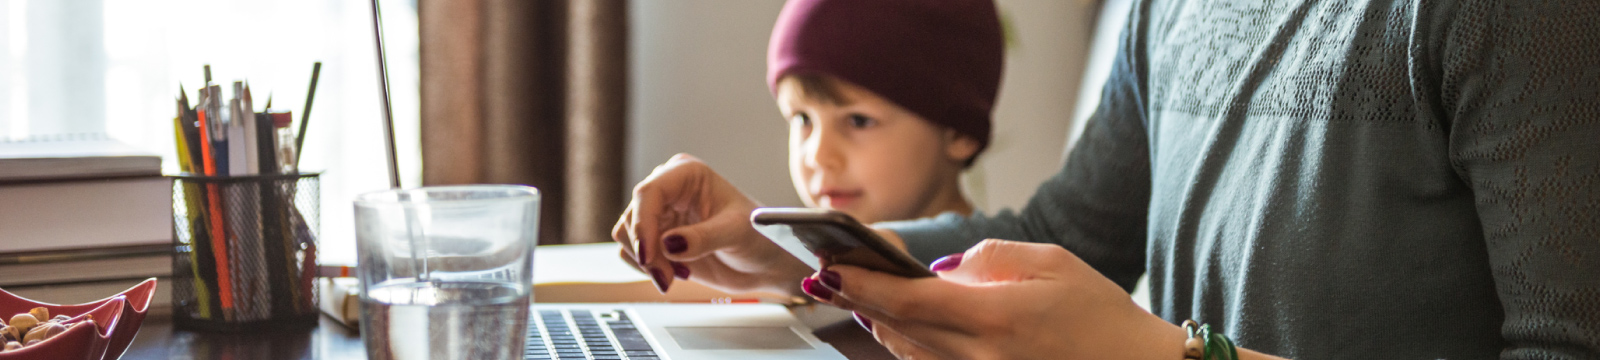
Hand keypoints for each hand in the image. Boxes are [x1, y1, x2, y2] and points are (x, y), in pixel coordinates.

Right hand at [612, 153, 813, 296]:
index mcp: (687, 174)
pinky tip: (678, 273)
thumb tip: (668, 244)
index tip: (649, 256)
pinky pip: (631, 253)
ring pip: (627, 237)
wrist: (764, 261)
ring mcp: (660, 214)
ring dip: (648, 263)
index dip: (642, 225)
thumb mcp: (736, 233)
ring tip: (680, 274)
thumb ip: (703, 238)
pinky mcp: (656, 238)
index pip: (649, 193)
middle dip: (647, 253)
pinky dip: (649, 269)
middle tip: (669, 277)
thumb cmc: (759, 236)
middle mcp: (668, 190)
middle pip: (632, 217)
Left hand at [802, 239, 1187, 359]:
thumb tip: (941, 271)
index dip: (861, 284)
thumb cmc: (1102, 316)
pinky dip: (905, 345)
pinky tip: (893, 325)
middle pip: (896, 329)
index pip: (907, 301)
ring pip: (908, 352)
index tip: (829, 266)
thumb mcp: (1053, 263)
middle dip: (855, 300)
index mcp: (994, 319)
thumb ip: (990, 258)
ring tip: (850, 294)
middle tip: (823, 275)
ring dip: (876, 323)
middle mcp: (979, 358)